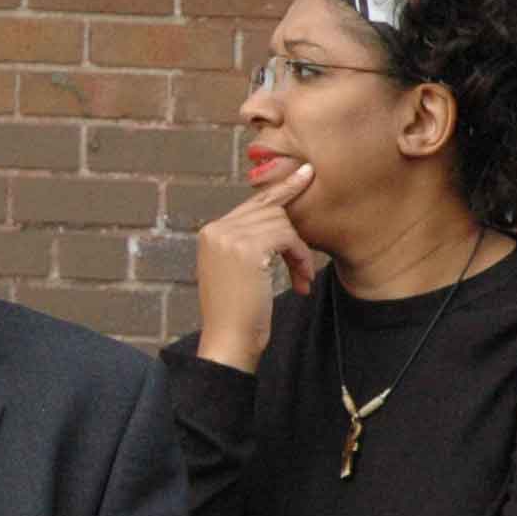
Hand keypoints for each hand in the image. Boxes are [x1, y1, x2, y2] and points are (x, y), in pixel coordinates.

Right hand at [195, 163, 315, 370]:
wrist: (229, 341)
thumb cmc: (239, 313)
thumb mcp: (239, 271)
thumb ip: (249, 242)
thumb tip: (278, 216)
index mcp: (211, 233)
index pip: (252, 204)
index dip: (281, 191)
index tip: (304, 174)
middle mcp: (216, 229)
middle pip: (269, 209)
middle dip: (293, 225)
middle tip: (305, 232)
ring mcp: (229, 237)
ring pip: (282, 223)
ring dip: (300, 251)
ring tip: (300, 278)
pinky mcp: (248, 248)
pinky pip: (287, 237)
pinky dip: (300, 257)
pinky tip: (299, 280)